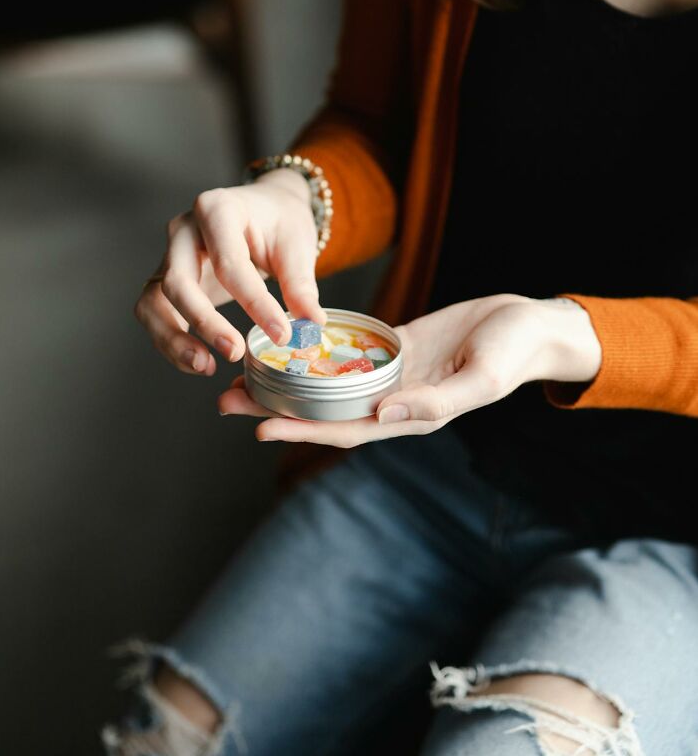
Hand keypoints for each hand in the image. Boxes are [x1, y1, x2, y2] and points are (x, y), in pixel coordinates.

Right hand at [134, 169, 326, 375]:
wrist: (264, 209)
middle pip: (178, 281)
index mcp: (217, 209)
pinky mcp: (166, 280)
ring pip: (154, 302)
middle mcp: (183, 230)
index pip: (229, 262)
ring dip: (174, 340)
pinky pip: (156, 315)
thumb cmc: (278, 221)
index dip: (254, 302)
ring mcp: (168, 255)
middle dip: (204, 322)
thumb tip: (311, 325)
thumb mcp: (296, 244)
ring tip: (206, 366)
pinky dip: (172, 343)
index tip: (282, 334)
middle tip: (236, 351)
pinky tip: (201, 362)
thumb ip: (300, 284)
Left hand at [218, 294, 601, 445]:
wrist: (528, 324)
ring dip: (289, 383)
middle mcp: (394, 401)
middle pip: (324, 411)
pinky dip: (316, 355)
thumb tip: (381, 416)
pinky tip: (286, 346)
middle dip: (277, 409)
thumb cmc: (511, 353)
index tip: (261, 427)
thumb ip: (434, 402)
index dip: (302, 430)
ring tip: (244, 375)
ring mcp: (392, 375)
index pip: (345, 431)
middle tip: (227, 402)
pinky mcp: (394, 348)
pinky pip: (348, 354)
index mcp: (411, 416)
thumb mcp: (479, 378)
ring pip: (329, 384)